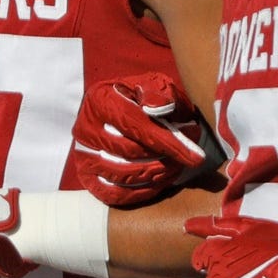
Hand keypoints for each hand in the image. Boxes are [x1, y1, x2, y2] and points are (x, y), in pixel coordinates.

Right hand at [68, 74, 225, 205]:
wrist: (113, 108)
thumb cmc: (139, 97)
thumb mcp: (152, 84)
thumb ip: (160, 92)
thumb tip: (162, 109)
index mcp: (100, 100)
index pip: (136, 126)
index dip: (168, 143)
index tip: (195, 157)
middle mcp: (85, 128)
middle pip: (129, 153)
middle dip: (165, 159)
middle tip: (187, 158)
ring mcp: (82, 154)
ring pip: (122, 175)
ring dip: (156, 176)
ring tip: (175, 168)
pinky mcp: (85, 176)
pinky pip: (114, 194)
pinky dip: (141, 193)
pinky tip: (159, 182)